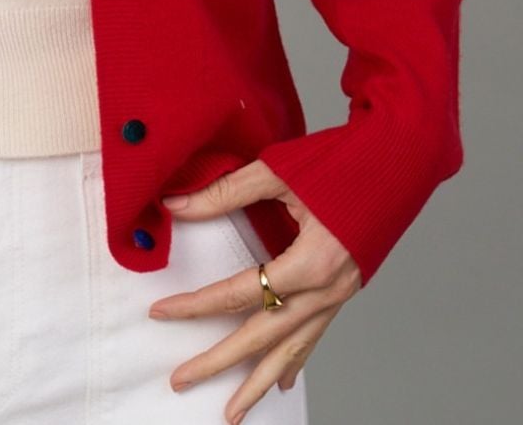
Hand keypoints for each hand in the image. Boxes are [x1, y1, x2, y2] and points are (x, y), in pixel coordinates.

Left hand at [148, 157, 362, 424]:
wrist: (398, 160)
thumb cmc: (343, 161)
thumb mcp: (279, 171)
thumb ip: (225, 192)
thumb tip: (176, 204)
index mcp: (309, 262)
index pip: (239, 293)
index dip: (196, 305)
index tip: (161, 312)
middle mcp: (325, 291)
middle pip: (262, 338)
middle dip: (219, 363)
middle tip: (181, 380)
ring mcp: (338, 297)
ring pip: (292, 351)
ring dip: (259, 383)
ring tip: (232, 411)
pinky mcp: (344, 293)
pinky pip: (314, 337)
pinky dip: (295, 361)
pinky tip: (282, 381)